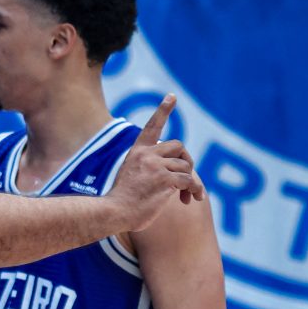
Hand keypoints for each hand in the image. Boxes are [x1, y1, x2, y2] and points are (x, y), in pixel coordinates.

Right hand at [108, 96, 203, 230]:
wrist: (113, 212)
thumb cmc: (122, 201)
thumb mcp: (131, 176)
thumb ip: (148, 168)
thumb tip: (176, 172)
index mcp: (138, 151)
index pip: (152, 126)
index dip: (163, 110)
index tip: (173, 96)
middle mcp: (147, 154)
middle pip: (179, 146)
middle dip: (186, 161)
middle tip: (185, 178)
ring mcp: (156, 166)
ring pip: (185, 166)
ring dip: (190, 182)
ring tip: (186, 197)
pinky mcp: (165, 180)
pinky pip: (189, 180)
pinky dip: (194, 190)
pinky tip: (190, 200)